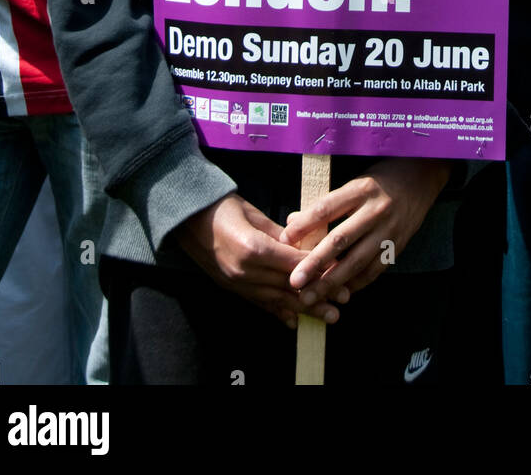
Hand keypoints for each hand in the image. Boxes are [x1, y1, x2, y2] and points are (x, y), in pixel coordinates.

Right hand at [172, 193, 346, 327]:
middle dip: (320, 294)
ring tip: (329, 316)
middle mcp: (246, 271)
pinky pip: (259, 304)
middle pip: (290, 287)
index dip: (320, 269)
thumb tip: (305, 245)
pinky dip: (278, 313)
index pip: (295, 263)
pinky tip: (295, 322)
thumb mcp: (255, 214)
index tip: (342, 271)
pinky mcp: (231, 289)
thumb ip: (281, 234)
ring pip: (278, 300)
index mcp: (254, 248)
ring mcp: (237, 283)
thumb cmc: (222, 207)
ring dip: (305, 309)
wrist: (186, 218)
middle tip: (345, 300)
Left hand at [283, 158, 451, 301]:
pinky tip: (339, 293)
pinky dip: (355, 283)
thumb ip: (327, 203)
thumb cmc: (381, 177)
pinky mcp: (398, 245)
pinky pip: (374, 270)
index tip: (283, 240)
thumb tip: (293, 222)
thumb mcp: (354, 181)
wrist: (422, 177)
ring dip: (332, 282)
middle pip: (340, 240)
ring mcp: (389, 230)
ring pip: (356, 261)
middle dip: (314, 263)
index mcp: (360, 190)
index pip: (325, 209)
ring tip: (310, 297)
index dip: (303, 226)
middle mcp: (375, 210)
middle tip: (294, 281)